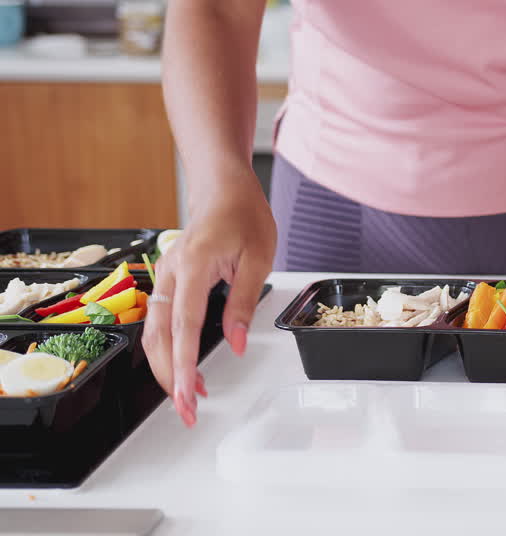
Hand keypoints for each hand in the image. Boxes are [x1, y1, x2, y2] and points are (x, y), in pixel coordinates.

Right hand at [142, 167, 275, 426]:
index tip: (189, 394)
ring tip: (189, 397)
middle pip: (158, 337)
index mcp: (192, 267)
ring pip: (154, 332)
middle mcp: (170, 274)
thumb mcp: (257, 258)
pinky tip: (185, 368)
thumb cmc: (243, 215)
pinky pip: (161, 321)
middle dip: (170, 377)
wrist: (224, 188)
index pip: (184, 327)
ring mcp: (165, 278)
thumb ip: (242, 303)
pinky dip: (169, 349)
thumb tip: (237, 344)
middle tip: (187, 411)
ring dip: (168, 367)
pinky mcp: (170, 282)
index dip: (185, 365)